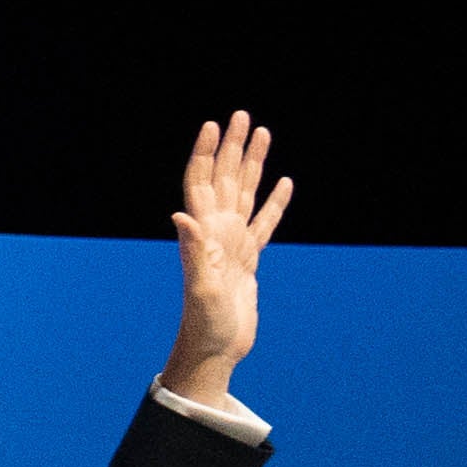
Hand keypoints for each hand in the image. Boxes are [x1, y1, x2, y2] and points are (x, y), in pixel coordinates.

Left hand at [163, 113, 289, 403]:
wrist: (214, 351)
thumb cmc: (204, 325)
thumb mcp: (201, 287)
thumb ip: (193, 251)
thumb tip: (181, 214)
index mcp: (205, 234)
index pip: (201, 183)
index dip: (206, 154)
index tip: (213, 124)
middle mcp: (217, 234)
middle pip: (224, 179)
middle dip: (232, 147)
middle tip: (242, 114)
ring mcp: (233, 245)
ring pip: (245, 194)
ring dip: (252, 164)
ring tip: (262, 133)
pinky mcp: (248, 261)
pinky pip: (264, 223)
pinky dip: (274, 202)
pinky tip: (284, 183)